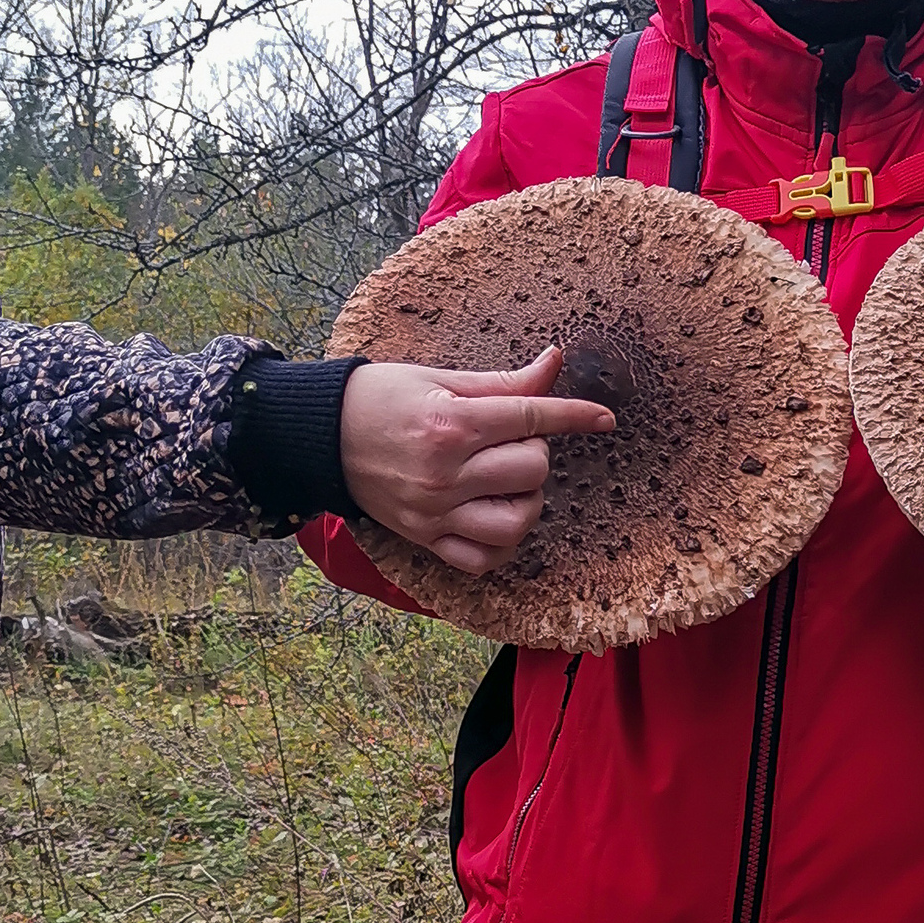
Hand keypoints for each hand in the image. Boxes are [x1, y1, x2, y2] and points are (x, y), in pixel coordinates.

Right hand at [339, 346, 614, 573]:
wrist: (320, 435)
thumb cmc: (381, 398)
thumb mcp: (440, 378)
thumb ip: (502, 381)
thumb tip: (555, 362)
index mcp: (450, 424)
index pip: (531, 418)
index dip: (574, 415)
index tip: (603, 418)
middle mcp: (445, 473)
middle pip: (532, 470)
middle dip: (534, 451)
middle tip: (510, 440)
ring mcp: (435, 512)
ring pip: (516, 522)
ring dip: (526, 501)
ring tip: (508, 483)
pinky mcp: (425, 539)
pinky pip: (483, 559)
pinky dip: (502, 543)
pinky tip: (498, 517)